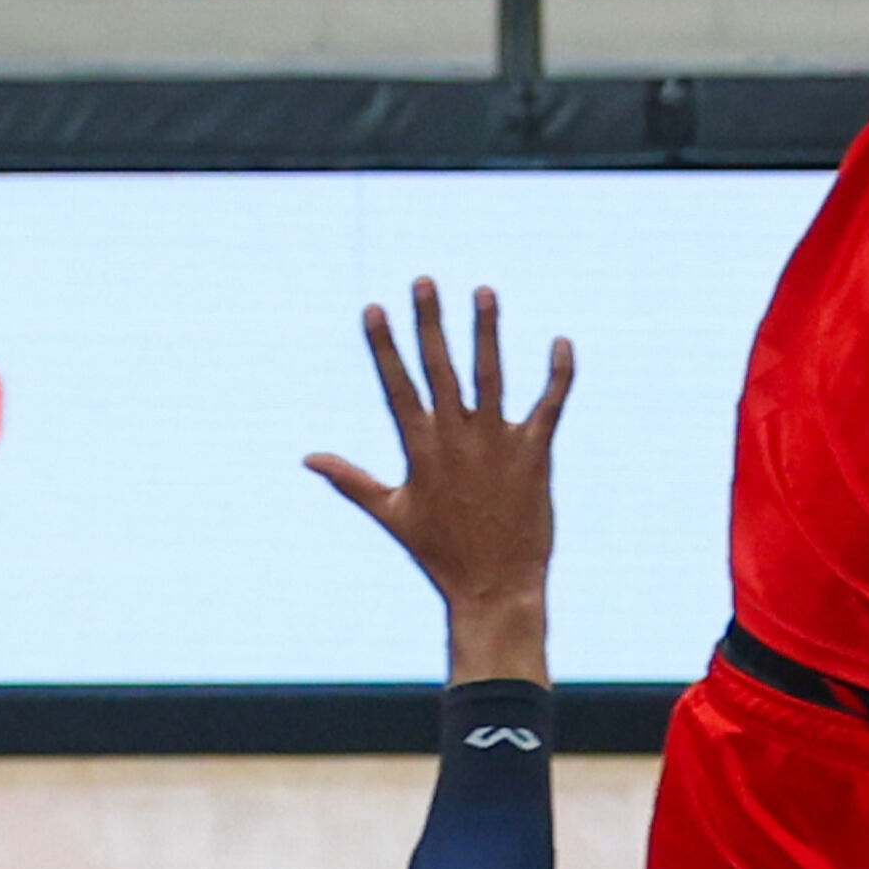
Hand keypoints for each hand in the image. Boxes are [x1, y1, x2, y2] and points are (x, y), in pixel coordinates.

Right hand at [304, 275, 570, 669]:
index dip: (384, 346)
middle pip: (440, 369)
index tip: (374, 308)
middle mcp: (456, 438)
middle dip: (430, 323)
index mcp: (420, 449)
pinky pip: (550, 405)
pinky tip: (561, 342)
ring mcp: (497, 444)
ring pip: (491, 376)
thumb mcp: (391, 513)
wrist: (494, 588)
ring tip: (484, 291)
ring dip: (487, 332)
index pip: (397, 386)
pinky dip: (558, 374)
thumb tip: (306, 458)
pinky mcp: (535, 455)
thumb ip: (350, 479)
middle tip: (424, 280)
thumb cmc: (440, 554)